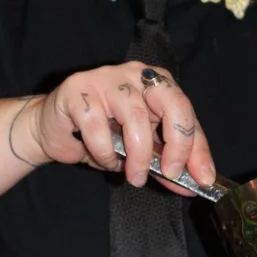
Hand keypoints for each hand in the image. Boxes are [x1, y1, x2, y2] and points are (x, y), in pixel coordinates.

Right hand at [20, 63, 216, 190]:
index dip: (197, 148)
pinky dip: (104, 151)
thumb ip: (165, 163)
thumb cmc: (100, 136)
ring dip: (137, 156)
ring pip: (135, 118)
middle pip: (171, 103)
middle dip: (178, 143)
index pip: (187, 113)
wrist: (53, 130)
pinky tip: (103, 157)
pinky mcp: (78, 90)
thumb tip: (192, 183)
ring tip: (133, 176)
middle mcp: (136, 74)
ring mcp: (106, 78)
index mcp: (157, 83)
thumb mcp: (140, 151)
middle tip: (171, 172)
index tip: (203, 179)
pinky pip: (98, 126)